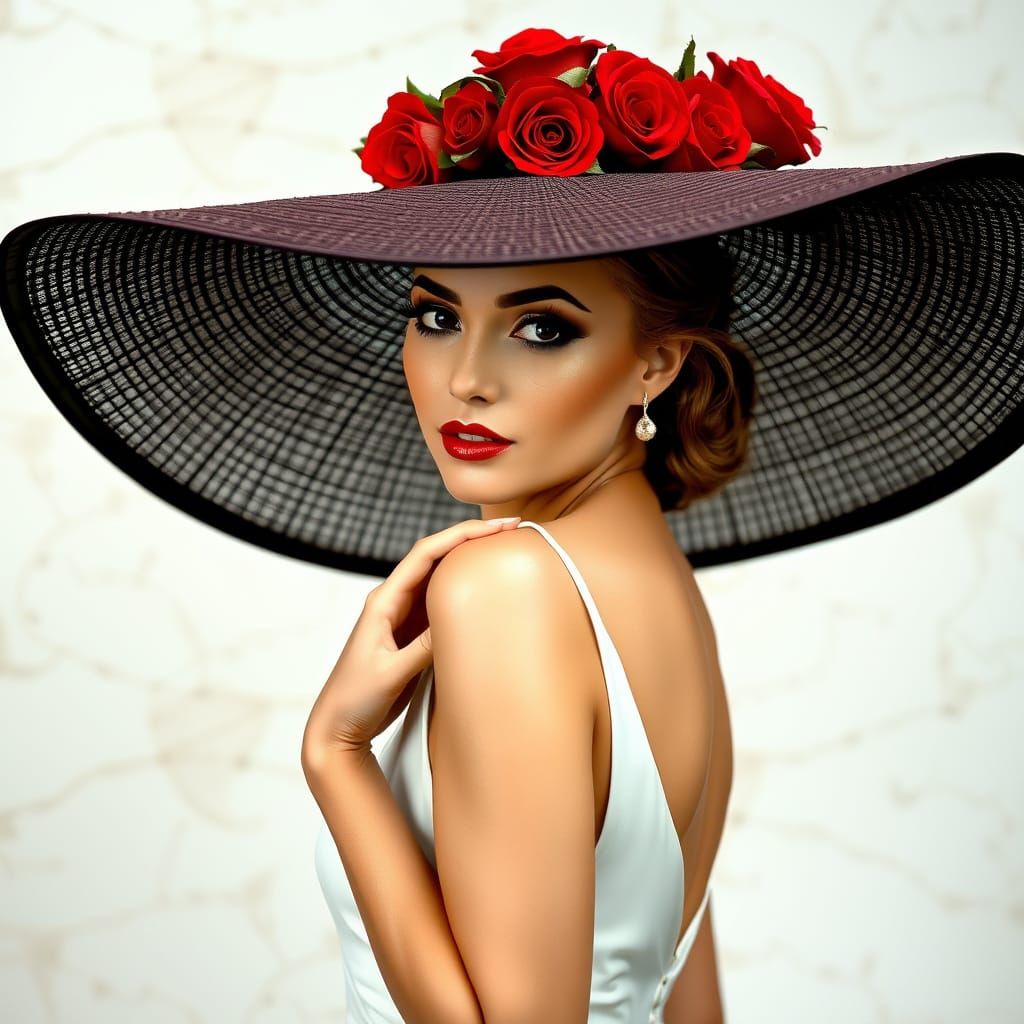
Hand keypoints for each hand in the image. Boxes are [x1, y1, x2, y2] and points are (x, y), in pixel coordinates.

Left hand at [301, 516, 521, 766]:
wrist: (337, 726)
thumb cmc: (353, 699)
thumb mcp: (391, 673)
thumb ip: (422, 648)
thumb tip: (457, 620)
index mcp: (383, 601)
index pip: (425, 553)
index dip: (461, 534)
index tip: (495, 528)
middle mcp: (393, 601)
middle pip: (436, 556)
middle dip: (471, 538)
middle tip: (510, 529)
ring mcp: (403, 616)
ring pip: (439, 576)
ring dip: (468, 560)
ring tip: (502, 549)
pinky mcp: (412, 634)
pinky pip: (440, 602)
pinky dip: (463, 590)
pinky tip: (483, 587)